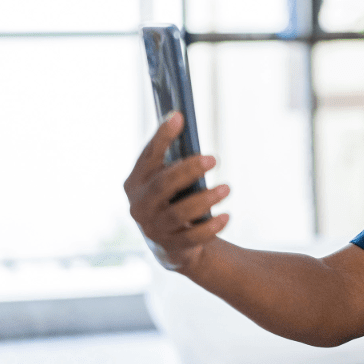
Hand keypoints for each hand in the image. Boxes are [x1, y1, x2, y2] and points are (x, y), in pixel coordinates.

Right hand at [124, 112, 230, 272]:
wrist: (171, 246)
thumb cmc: (171, 201)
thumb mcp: (166, 179)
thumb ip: (172, 156)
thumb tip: (182, 119)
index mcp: (135, 182)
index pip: (148, 156)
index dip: (162, 136)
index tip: (179, 117)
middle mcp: (139, 205)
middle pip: (162, 185)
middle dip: (188, 170)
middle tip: (213, 158)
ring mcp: (153, 228)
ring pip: (179, 213)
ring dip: (205, 199)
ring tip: (227, 188)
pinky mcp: (171, 247)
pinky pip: (192, 237)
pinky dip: (211, 226)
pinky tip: (227, 216)